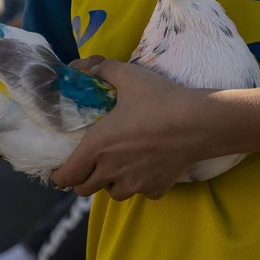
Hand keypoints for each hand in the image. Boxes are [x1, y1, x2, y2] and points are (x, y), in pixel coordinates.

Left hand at [51, 58, 202, 200]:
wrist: (198, 123)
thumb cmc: (159, 99)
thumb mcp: (127, 75)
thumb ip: (101, 69)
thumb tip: (82, 66)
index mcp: (97, 147)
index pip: (67, 176)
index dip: (60, 175)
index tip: (62, 171)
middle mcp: (111, 171)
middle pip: (84, 190)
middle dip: (84, 180)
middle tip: (90, 166)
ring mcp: (134, 183)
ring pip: (112, 194)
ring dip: (110, 183)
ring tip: (118, 167)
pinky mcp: (156, 189)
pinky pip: (141, 193)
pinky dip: (140, 185)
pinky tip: (147, 168)